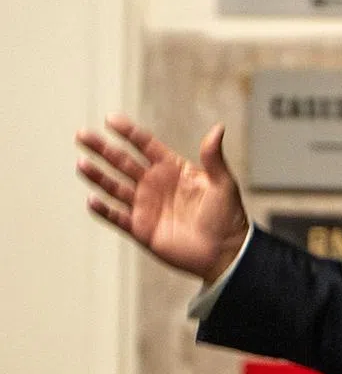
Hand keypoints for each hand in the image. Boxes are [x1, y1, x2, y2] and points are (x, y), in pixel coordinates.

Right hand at [75, 113, 249, 283]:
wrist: (225, 253)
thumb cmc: (228, 217)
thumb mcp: (223, 184)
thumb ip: (214, 157)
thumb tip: (218, 128)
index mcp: (172, 169)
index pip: (145, 145)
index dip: (128, 132)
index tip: (111, 120)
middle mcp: (154, 185)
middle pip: (123, 162)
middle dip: (102, 149)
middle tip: (82, 135)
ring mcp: (146, 206)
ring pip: (115, 187)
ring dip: (98, 176)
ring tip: (82, 164)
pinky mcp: (141, 229)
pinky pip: (117, 217)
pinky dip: (104, 210)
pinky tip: (93, 200)